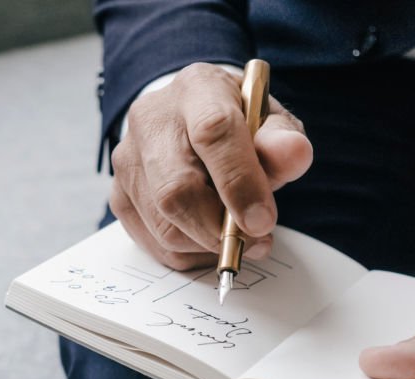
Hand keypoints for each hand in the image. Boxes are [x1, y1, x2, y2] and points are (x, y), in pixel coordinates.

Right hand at [109, 63, 312, 270]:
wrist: (188, 121)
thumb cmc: (235, 124)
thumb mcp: (268, 121)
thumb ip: (282, 141)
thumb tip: (294, 155)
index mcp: (196, 89)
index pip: (212, 133)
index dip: (239, 182)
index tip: (263, 221)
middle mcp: (151, 121)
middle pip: (176, 189)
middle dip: (219, 228)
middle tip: (255, 240)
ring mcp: (128, 161)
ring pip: (164, 225)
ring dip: (207, 245)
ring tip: (238, 238)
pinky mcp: (119, 196)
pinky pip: (154, 243)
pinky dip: (189, 254)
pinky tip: (210, 241)